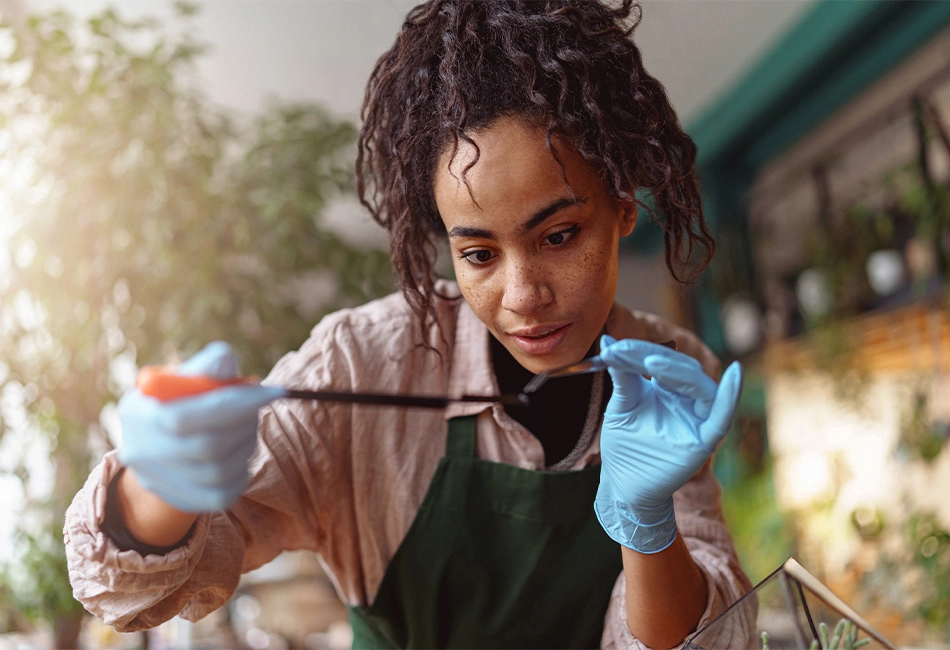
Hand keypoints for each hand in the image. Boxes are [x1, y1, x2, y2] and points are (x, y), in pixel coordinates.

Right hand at [118, 342, 285, 512]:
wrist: (166, 442)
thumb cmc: (186, 398)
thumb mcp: (191, 376)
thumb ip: (208, 366)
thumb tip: (224, 361)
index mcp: (137, 412)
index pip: (181, 418)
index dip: (231, 405)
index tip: (270, 392)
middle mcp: (139, 451)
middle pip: (206, 447)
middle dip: (244, 424)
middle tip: (259, 408)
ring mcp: (155, 481)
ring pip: (218, 472)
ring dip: (246, 445)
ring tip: (248, 427)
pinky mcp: (179, 501)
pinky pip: (222, 494)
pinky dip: (241, 471)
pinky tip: (240, 452)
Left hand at [594, 335, 741, 552]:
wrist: (624, 486)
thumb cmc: (625, 446)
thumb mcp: (621, 406)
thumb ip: (622, 374)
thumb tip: (608, 339)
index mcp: (669, 389)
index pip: (661, 361)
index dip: (639, 351)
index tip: (611, 347)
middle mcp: (688, 401)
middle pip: (682, 369)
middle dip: (654, 358)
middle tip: (624, 352)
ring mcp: (699, 419)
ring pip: (701, 387)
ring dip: (678, 371)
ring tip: (651, 364)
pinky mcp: (705, 440)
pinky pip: (722, 416)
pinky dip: (731, 396)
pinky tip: (736, 375)